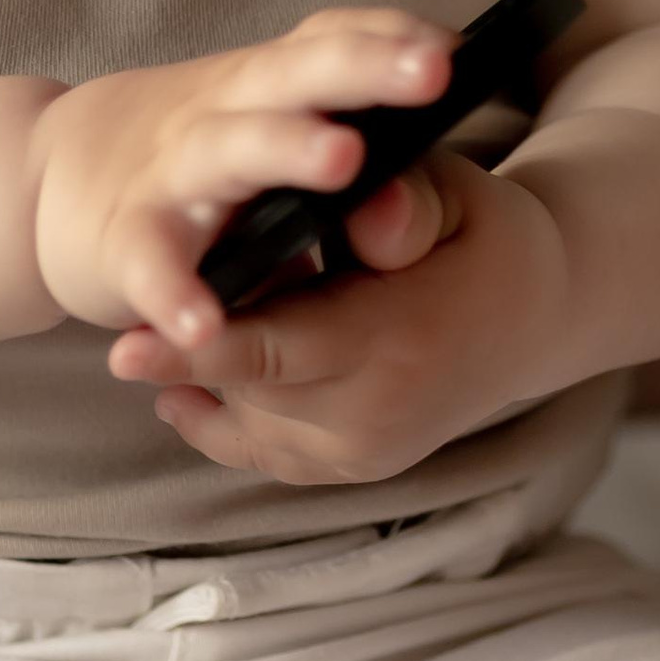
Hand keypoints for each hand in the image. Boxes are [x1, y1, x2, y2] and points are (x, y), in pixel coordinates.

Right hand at [29, 9, 452, 348]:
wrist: (43, 178)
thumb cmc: (190, 157)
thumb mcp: (266, 138)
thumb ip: (339, 155)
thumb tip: (414, 198)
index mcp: (266, 83)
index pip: (334, 40)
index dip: (394, 40)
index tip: (460, 48)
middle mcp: (224, 110)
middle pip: (298, 74)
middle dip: (364, 68)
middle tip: (432, 73)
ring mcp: (172, 169)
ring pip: (234, 146)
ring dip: (288, 146)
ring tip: (345, 159)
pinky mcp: (125, 238)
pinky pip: (153, 261)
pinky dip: (176, 290)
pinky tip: (205, 325)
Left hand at [107, 155, 556, 483]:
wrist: (535, 311)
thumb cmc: (480, 234)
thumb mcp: (454, 195)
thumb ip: (406, 201)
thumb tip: (370, 217)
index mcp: (401, 336)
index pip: (278, 350)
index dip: (198, 348)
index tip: (124, 348)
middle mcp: (383, 409)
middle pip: (250, 390)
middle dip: (186, 360)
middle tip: (125, 341)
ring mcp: (370, 448)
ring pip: (249, 420)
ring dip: (208, 379)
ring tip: (164, 343)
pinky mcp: (359, 465)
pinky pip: (266, 451)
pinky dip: (220, 420)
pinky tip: (182, 389)